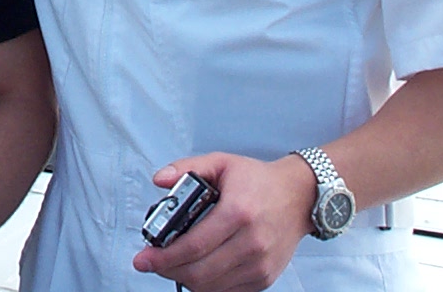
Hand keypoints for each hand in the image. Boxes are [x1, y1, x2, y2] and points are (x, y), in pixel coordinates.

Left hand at [132, 153, 314, 291]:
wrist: (300, 196)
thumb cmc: (258, 181)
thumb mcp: (222, 162)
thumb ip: (187, 167)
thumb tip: (159, 180)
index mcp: (238, 213)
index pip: (194, 246)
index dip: (164, 257)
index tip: (143, 258)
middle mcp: (251, 243)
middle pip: (200, 273)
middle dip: (168, 271)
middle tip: (152, 263)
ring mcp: (260, 265)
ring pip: (211, 287)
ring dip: (185, 280)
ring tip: (172, 264)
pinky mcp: (264, 278)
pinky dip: (207, 286)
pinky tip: (196, 271)